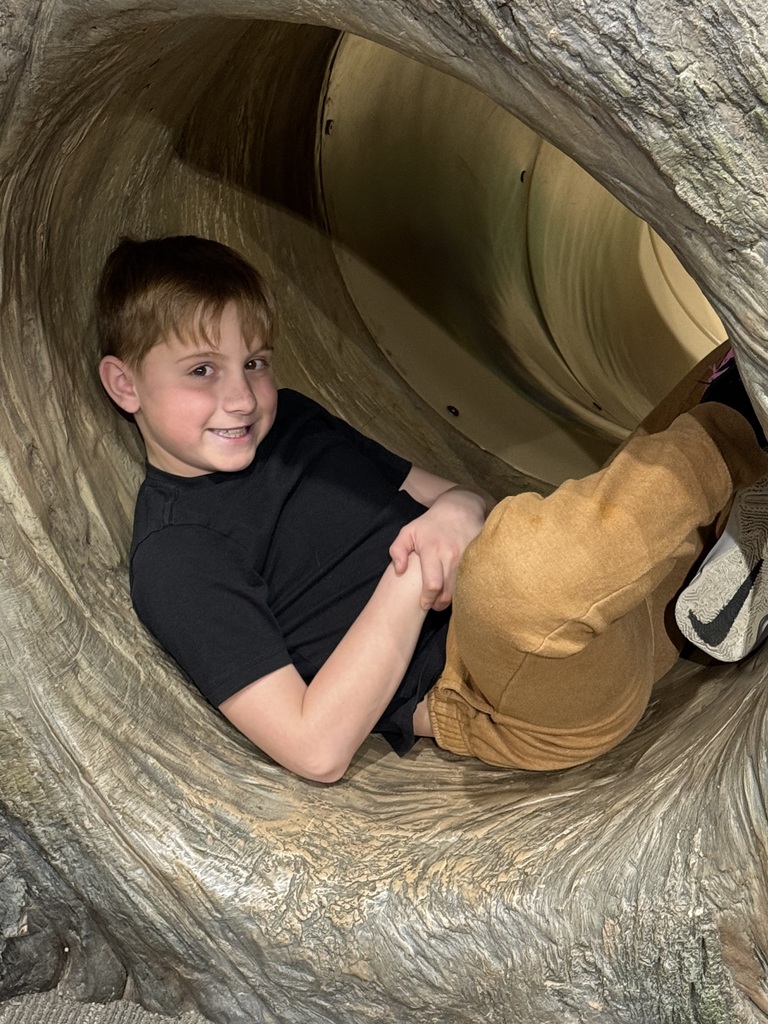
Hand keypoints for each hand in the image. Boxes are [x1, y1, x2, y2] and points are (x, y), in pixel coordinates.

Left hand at [389, 489, 485, 610]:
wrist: (460, 509)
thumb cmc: (430, 524)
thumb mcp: (408, 532)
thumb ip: (397, 550)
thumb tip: (399, 570)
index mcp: (432, 550)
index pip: (432, 584)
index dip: (427, 599)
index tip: (423, 604)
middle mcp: (451, 555)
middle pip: (447, 592)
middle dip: (439, 604)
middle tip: (433, 605)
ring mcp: (467, 558)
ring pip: (461, 590)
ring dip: (451, 599)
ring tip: (443, 599)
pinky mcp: (477, 558)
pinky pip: (471, 582)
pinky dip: (463, 590)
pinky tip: (456, 590)